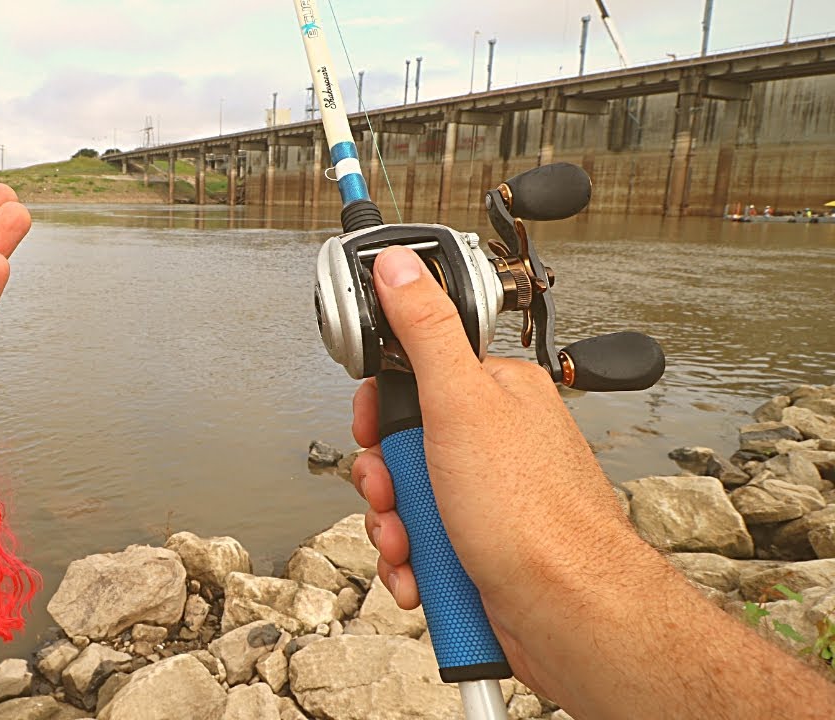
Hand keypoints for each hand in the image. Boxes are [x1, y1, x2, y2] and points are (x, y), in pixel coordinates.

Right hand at [349, 246, 658, 697]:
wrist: (569, 614)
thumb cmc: (535, 517)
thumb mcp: (461, 405)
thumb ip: (424, 330)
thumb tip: (400, 267)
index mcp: (497, 394)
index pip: (415, 378)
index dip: (383, 411)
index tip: (376, 430)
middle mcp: (495, 443)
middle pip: (403, 446)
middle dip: (386, 481)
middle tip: (397, 492)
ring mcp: (487, 498)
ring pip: (408, 500)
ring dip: (395, 529)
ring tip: (413, 542)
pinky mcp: (480, 546)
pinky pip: (423, 544)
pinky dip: (413, 563)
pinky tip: (423, 573)